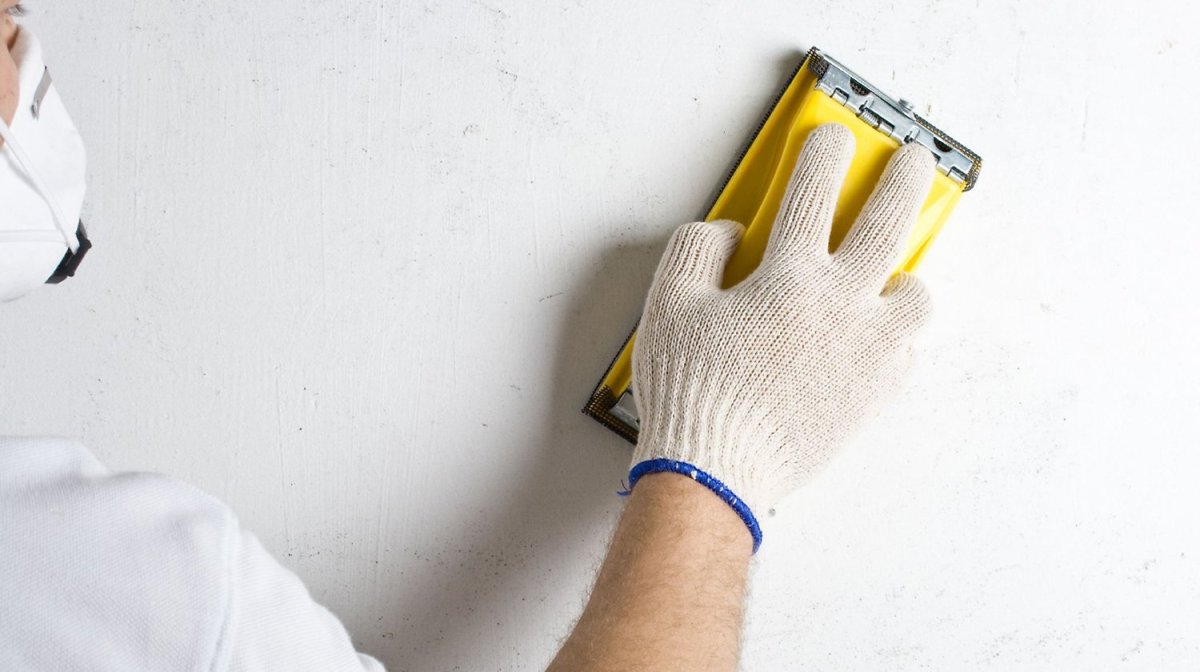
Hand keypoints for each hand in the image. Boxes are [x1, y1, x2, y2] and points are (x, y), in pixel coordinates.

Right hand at [629, 123, 935, 548]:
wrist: (716, 470)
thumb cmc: (692, 389)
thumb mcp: (669, 304)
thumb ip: (698, 248)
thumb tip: (732, 232)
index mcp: (789, 277)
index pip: (813, 192)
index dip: (823, 154)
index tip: (831, 137)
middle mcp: (840, 307)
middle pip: (889, 223)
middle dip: (905, 179)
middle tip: (914, 159)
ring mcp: (866, 353)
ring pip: (918, 298)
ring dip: (908, 276)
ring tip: (896, 275)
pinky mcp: (874, 397)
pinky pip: (907, 355)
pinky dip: (896, 339)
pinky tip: (876, 338)